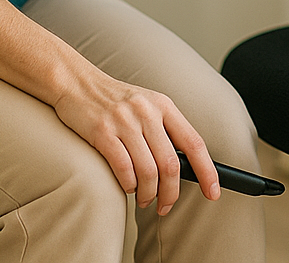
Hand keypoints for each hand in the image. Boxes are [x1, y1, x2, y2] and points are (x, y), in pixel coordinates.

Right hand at [51, 70, 219, 214]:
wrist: (76, 82)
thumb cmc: (114, 100)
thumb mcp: (146, 105)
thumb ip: (165, 129)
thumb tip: (186, 167)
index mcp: (164, 105)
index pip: (194, 143)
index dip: (207, 171)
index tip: (213, 193)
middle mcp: (147, 112)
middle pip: (171, 164)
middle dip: (171, 193)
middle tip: (165, 206)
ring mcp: (124, 121)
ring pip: (148, 171)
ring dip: (149, 194)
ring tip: (145, 200)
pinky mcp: (102, 132)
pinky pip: (124, 169)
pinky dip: (129, 185)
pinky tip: (127, 186)